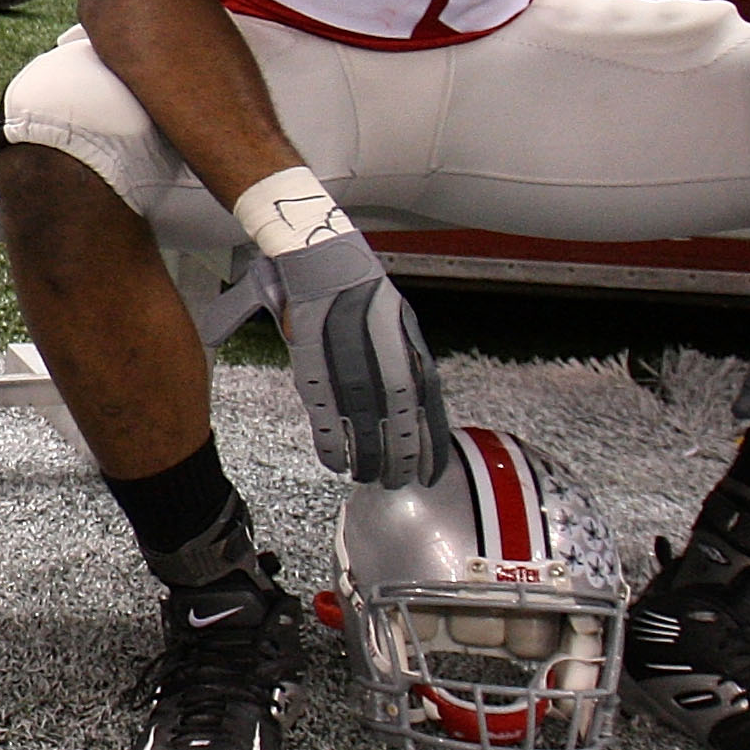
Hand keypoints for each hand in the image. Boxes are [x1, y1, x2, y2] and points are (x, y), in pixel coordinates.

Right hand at [259, 231, 449, 488]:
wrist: (324, 266)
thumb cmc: (364, 290)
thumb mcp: (402, 324)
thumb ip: (409, 362)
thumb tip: (417, 396)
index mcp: (411, 360)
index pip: (428, 418)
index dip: (429, 450)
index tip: (432, 474)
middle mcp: (386, 374)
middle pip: (399, 434)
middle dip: (400, 463)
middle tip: (399, 483)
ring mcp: (350, 378)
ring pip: (365, 435)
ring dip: (368, 462)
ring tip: (369, 479)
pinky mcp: (317, 377)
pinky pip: (327, 424)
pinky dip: (332, 448)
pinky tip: (336, 464)